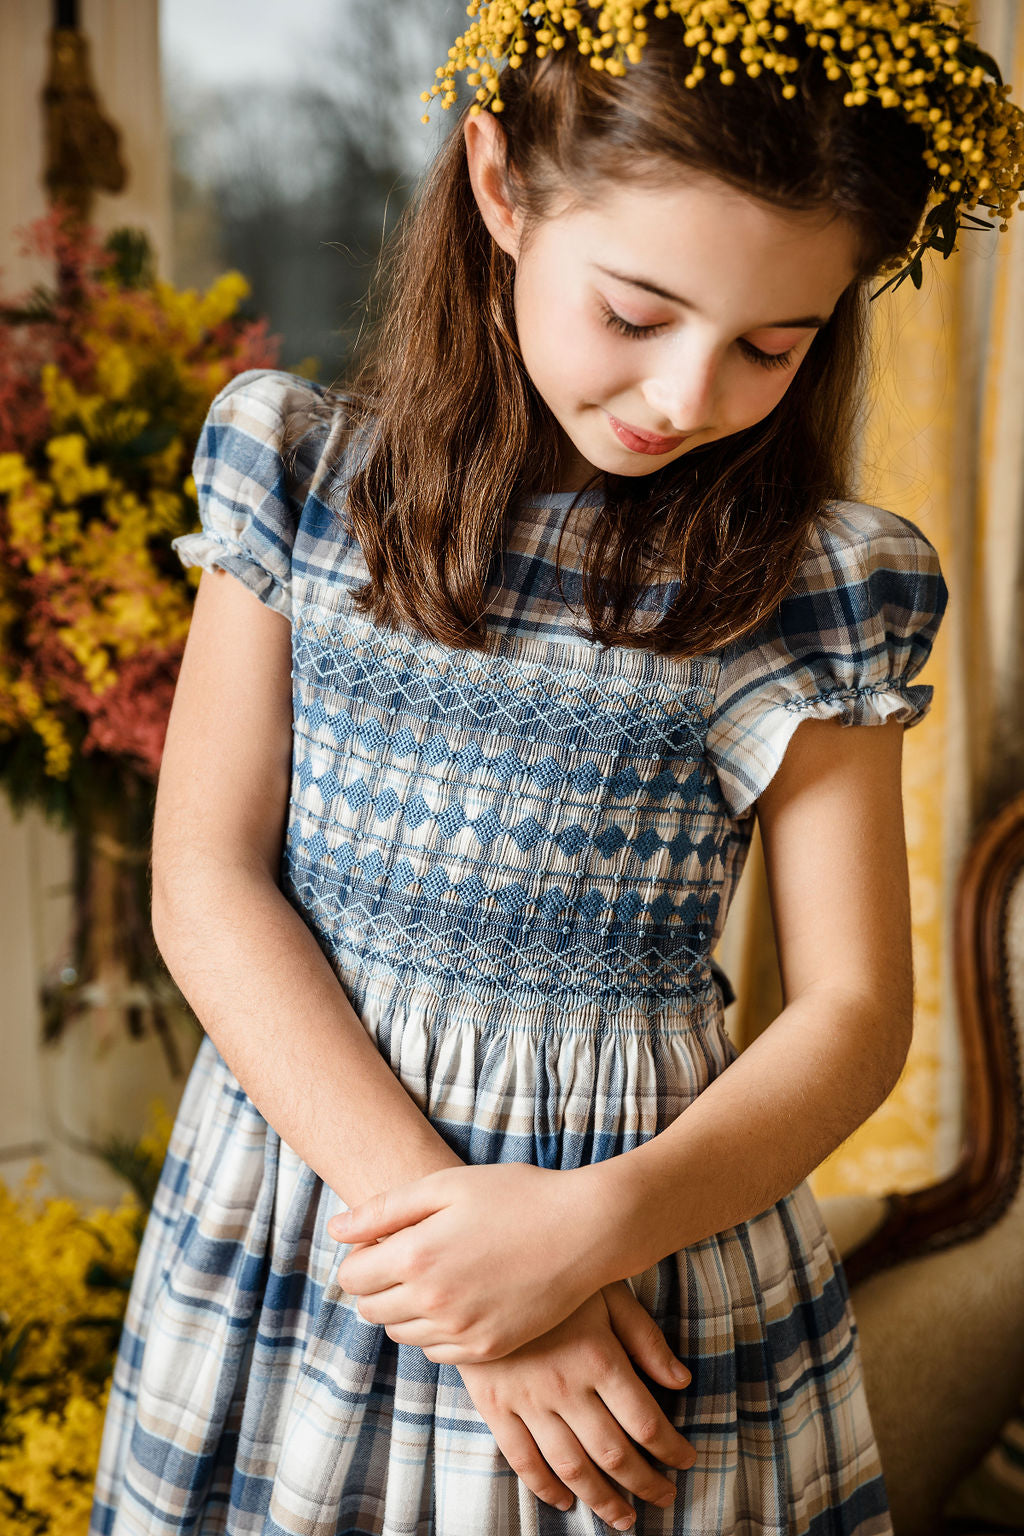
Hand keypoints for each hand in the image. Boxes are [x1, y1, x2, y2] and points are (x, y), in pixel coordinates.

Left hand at [327, 1162, 609, 1362]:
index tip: (380, 1245)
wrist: (584, 1230)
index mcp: (415, 1257)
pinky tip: (460, 1299)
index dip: (359, 1259)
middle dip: (377, 1286)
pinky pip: (438, 1353)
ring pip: (402, 1334)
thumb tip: (336, 1231)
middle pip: (371, 1310)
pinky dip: (437, 1330)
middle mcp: (432, 1302)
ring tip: (435, 1277)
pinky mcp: (488, 1348)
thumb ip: (384, 1210)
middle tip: (406, 1260)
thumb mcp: (446, 1186)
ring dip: (405, 1310)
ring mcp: (461, 1330)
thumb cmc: (515, 1196)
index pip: (352, 1278)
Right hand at [458, 1280, 696, 1530]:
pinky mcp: (494, 1406)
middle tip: (665, 1497)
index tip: (686, 1460)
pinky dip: (544, 1488)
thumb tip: (681, 1381)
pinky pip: (522, 1460)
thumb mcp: (608, 1292)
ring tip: (624, 1518)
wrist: (480, 1267)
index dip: (672, 1449)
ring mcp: (527, 1400)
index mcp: (599, 1357)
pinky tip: (564, 1501)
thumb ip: (644, 1338)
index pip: (646, 1422)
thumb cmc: (554, 1275)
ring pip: (571, 1467)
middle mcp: (565, 1387)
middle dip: (646, 1483)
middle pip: (614, 1453)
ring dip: (602, 1499)